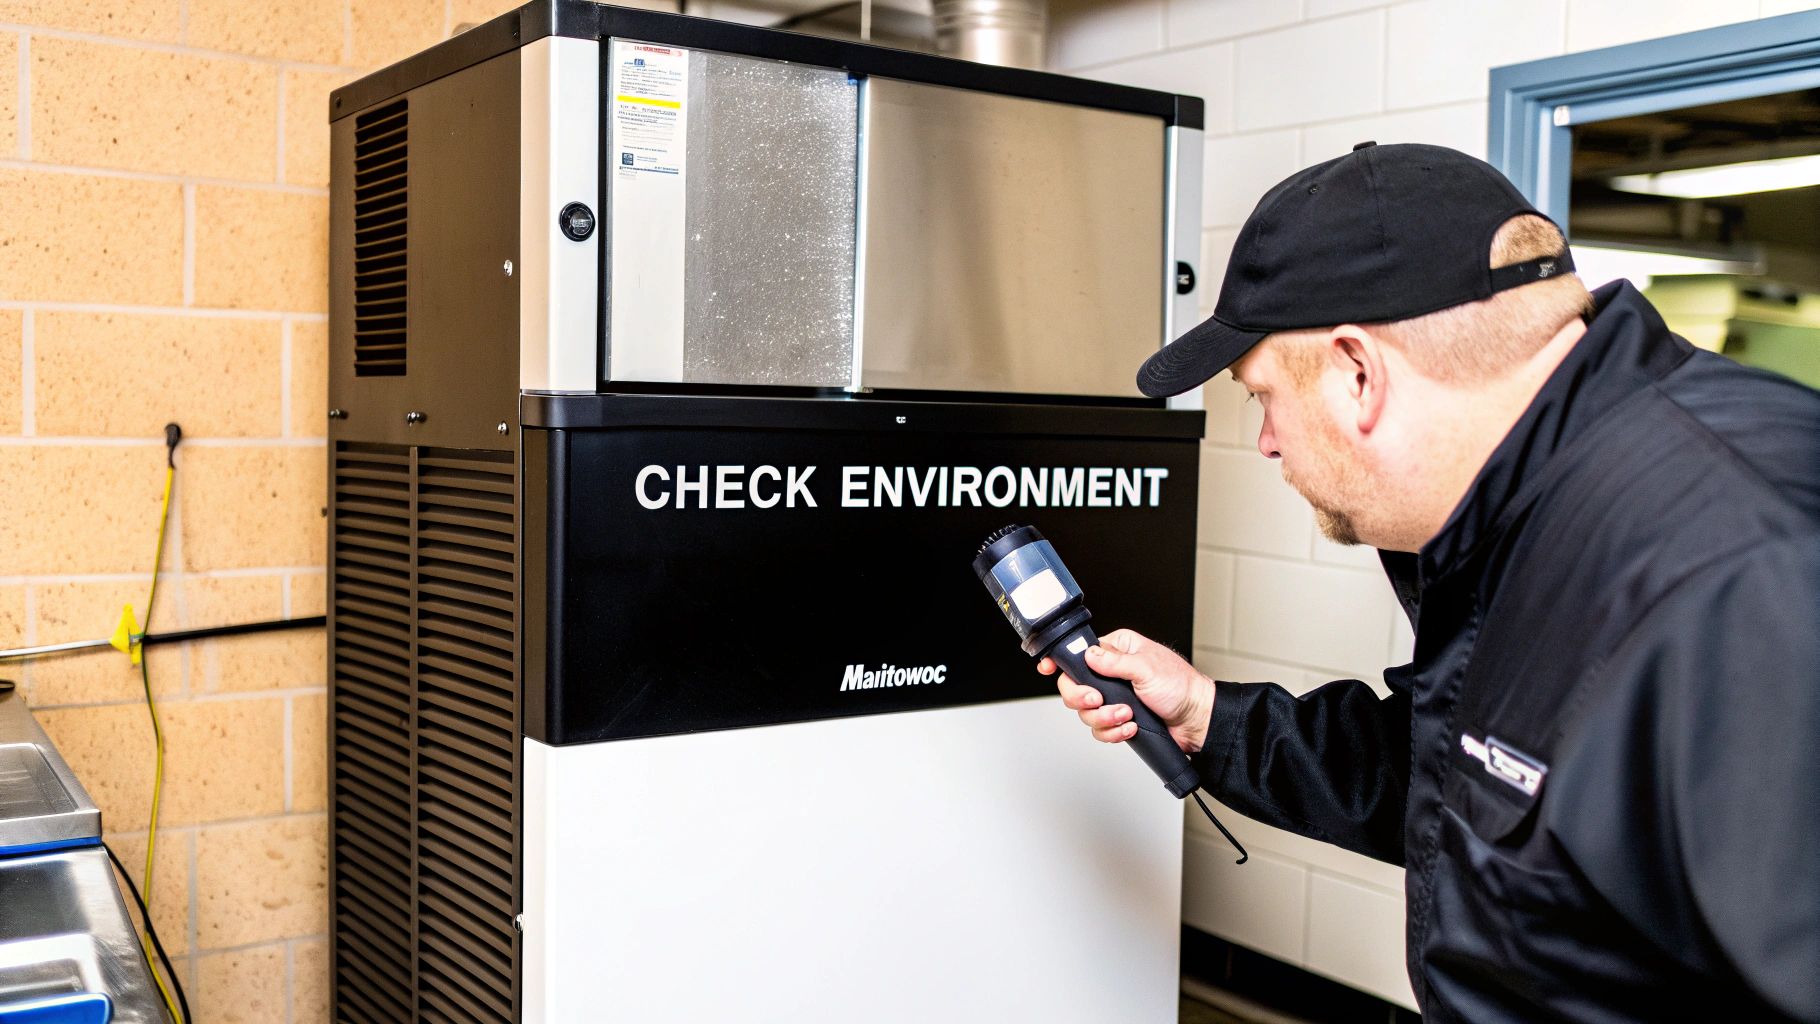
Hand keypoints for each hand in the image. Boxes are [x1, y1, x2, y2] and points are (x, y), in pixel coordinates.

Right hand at [1039, 628, 1214, 752]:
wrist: (1196, 720)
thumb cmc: (1181, 687)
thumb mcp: (1147, 668)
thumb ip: (1114, 662)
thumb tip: (1089, 655)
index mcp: (1118, 650)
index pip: (1079, 653)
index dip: (1060, 661)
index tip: (1047, 667)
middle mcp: (1112, 673)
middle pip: (1074, 686)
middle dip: (1084, 698)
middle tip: (1098, 700)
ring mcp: (1113, 697)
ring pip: (1085, 712)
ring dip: (1104, 717)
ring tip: (1126, 715)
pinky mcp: (1118, 719)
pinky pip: (1100, 729)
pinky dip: (1113, 731)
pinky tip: (1130, 727)